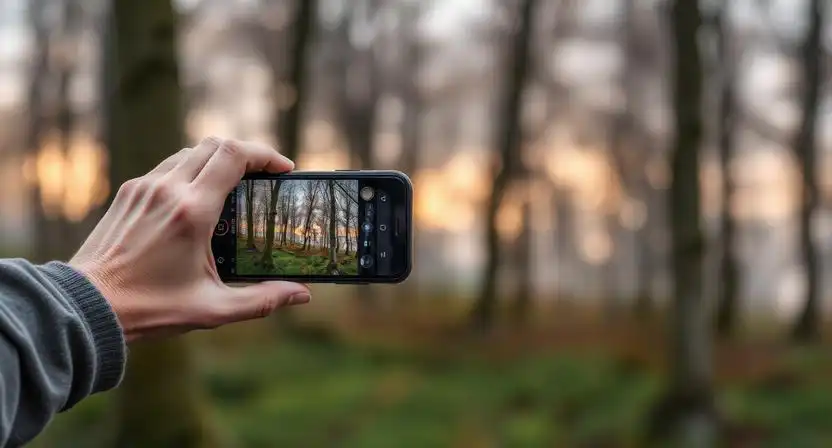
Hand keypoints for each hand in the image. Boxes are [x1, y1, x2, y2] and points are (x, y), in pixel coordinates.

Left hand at [69, 137, 310, 341]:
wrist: (87, 307)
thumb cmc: (150, 308)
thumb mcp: (213, 309)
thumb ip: (262, 300)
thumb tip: (301, 295)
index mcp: (192, 211)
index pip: (234, 155)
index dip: (265, 154)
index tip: (283, 170)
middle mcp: (167, 189)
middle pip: (215, 144)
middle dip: (246, 153)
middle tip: (264, 176)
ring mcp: (144, 187)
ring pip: (190, 152)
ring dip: (218, 160)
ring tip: (235, 185)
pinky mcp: (129, 193)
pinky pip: (168, 167)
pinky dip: (192, 171)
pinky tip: (199, 199)